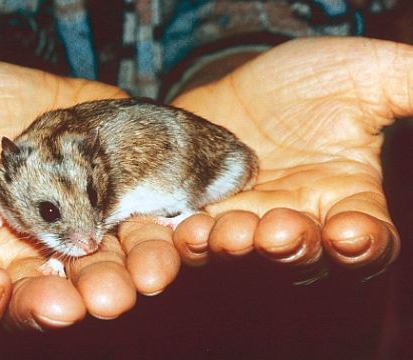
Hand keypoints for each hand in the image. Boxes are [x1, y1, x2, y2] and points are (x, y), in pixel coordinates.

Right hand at [0, 62, 178, 353]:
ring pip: (103, 279)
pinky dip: (164, 243)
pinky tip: (178, 236)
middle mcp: (31, 262)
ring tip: (130, 283)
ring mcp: (86, 242)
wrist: (38, 89)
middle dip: (56, 306)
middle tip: (73, 304)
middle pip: (41, 305)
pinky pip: (150, 239)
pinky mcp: (130, 215)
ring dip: (117, 283)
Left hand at [161, 37, 405, 280]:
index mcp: (346, 199)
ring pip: (242, 253)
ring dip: (233, 247)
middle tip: (277, 232)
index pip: (366, 238)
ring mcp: (245, 220)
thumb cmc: (310, 82)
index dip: (362, 243)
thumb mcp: (367, 77)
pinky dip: (189, 238)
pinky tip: (183, 227)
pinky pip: (194, 237)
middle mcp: (297, 220)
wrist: (242, 80)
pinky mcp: (200, 212)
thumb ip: (410, 91)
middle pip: (298, 255)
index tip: (351, 233)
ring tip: (224, 231)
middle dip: (288, 247)